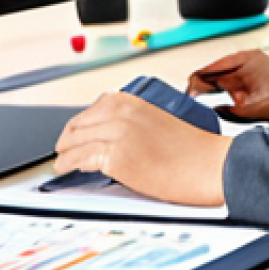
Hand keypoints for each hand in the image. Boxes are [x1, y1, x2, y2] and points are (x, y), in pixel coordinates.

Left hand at [54, 92, 230, 206]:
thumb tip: (113, 134)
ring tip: (61, 161)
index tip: (76, 131)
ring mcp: (116, 134)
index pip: (94, 108)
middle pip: (79, 124)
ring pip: (75, 141)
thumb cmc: (191, 148)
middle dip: (68, 137)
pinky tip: (66, 168)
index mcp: (132, 100)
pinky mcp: (115, 158)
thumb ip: (133, 121)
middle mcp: (120, 113)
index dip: (80, 122)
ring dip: (64, 152)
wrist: (207, 164)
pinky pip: (80, 159)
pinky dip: (68, 164)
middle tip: (63, 147)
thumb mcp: (157, 121)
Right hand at [186, 49, 268, 126]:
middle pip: (214, 74)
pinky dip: (225, 98)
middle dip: (200, 88)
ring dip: (212, 94)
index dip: (195, 82)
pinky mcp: (256, 82)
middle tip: (186, 106)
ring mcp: (252, 71)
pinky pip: (233, 88)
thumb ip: (230, 110)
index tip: (183, 97)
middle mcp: (247, 61)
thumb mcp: (257, 110)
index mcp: (246, 60)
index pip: (210, 68)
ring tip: (196, 107)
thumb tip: (208, 111)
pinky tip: (218, 108)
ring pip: (222, 82)